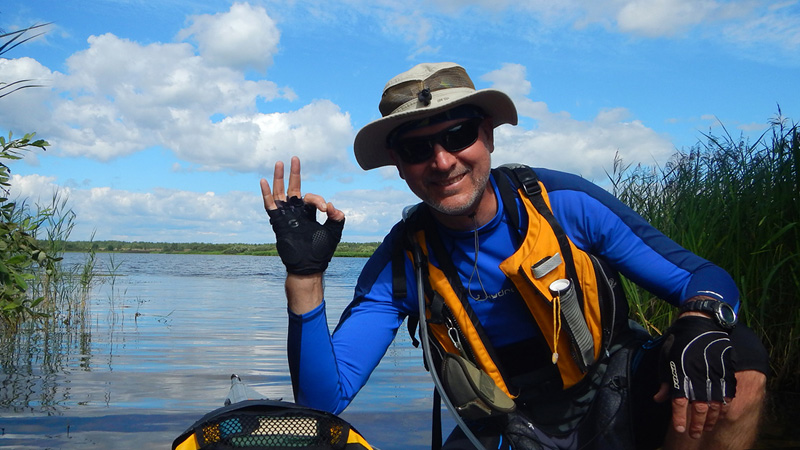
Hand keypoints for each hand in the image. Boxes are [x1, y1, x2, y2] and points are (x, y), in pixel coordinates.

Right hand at [260, 156, 344, 274]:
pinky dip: (267, 194)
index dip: (318, 200)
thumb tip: (332, 206)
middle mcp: (296, 212)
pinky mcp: (278, 222)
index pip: (311, 198)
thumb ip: (338, 218)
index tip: (326, 210)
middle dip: (294, 173)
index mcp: (309, 213)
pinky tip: (264, 181)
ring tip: (279, 163)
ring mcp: (286, 216)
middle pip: (294, 188)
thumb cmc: (321, 251)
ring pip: (280, 193)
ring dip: (279, 178)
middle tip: (295, 158)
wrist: (309, 266)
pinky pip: (270, 205)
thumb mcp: (334, 232)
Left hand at [654, 315, 736, 438]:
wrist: (701, 322)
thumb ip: (665, 380)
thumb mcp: (666, 358)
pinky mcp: (726, 371)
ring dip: (710, 418)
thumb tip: (659, 399)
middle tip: (694, 434)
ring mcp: (714, 374)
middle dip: (696, 423)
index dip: (679, 417)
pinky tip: (720, 414)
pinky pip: (728, 393)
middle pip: (698, 407)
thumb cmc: (679, 340)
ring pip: (714, 403)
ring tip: (706, 427)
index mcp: (681, 373)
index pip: (679, 402)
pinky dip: (724, 406)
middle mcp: (697, 376)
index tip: (680, 429)